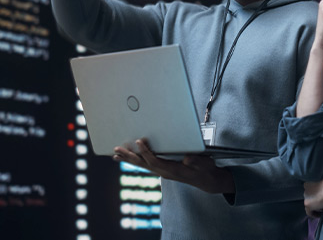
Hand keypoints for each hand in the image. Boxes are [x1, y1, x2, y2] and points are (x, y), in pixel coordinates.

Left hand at [113, 139, 234, 193]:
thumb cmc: (205, 170)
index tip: (139, 141)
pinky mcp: (163, 170)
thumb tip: (187, 158)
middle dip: (129, 156)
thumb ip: (195, 161)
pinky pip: (146, 165)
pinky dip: (136, 160)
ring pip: (143, 165)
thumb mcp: (204, 164)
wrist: (207, 180)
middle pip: (143, 164)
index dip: (146, 152)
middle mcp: (164, 172)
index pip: (155, 161)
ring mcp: (162, 172)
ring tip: (115, 155)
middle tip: (116, 150)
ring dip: (129, 159)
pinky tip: (129, 157)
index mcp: (172, 170)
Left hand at [303, 179, 322, 217]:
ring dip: (315, 208)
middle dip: (314, 201)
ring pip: (309, 205)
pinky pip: (309, 213)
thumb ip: (321, 187)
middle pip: (309, 198)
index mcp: (307, 184)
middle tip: (322, 204)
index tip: (320, 198)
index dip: (315, 196)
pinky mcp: (308, 205)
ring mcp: (305, 198)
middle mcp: (305, 190)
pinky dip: (314, 215)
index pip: (309, 191)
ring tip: (322, 210)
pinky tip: (320, 215)